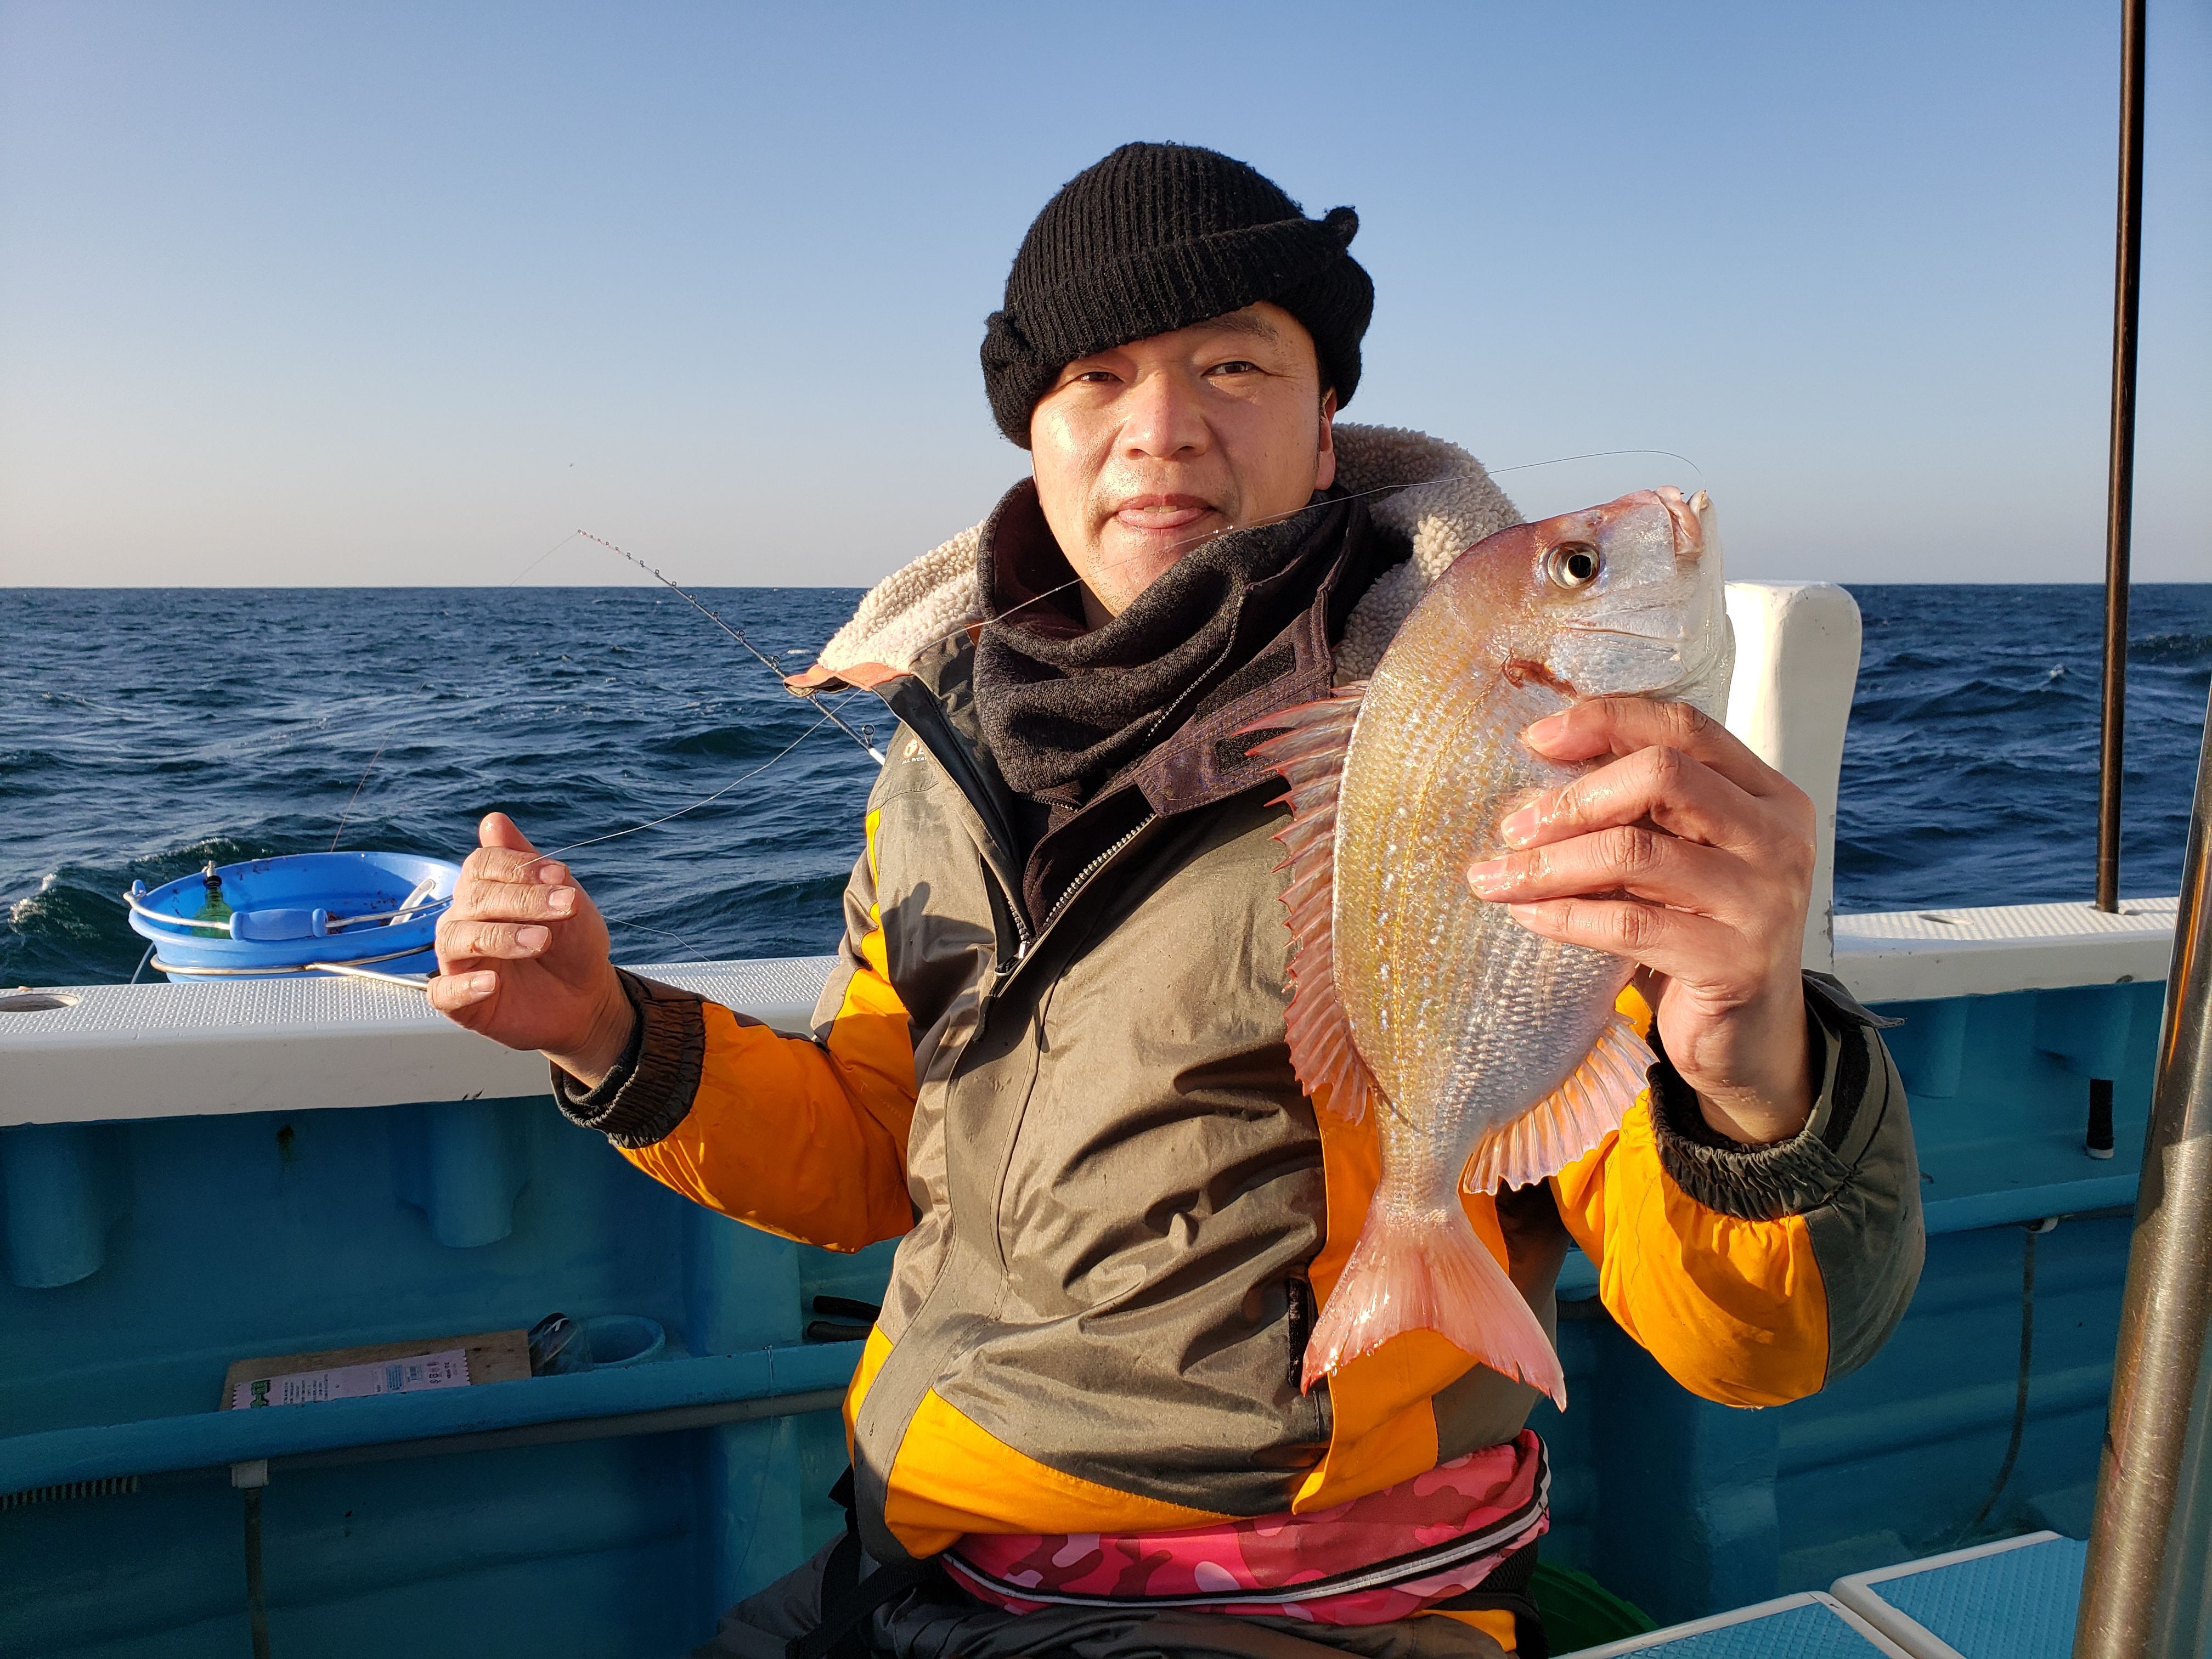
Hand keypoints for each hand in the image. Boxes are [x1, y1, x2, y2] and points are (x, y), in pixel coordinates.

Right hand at [427, 813, 635, 1086]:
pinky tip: (492, 983)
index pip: (483, 865)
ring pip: (456, 939)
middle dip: (521, 899)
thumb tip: (493, 821)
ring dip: (499, 937)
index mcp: (486, 891)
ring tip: (541, 941)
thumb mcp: (564, 901)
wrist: (587, 997)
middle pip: (473, 898)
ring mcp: (458, 962)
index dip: (519, 867)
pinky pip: (443, 992)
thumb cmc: (573, 945)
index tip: (560, 876)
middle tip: (564, 908)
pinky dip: (464, 987)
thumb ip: (530, 864)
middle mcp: (464, 921)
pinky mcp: (459, 1003)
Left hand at [1464, 699, 1815, 1144]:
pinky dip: (1566, 915)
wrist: (1752, 1036)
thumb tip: (1538, 766)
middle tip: (1512, 825)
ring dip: (1551, 863)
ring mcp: (1766, 900)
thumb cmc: (1698, 929)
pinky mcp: (1738, 962)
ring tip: (1495, 876)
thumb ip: (1637, 809)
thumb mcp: (1677, 855)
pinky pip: (1630, 924)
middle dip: (1574, 796)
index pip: (1684, 727)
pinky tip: (1527, 915)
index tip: (1535, 738)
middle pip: (1665, 774)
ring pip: (1637, 852)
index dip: (1606, 721)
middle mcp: (1778, 838)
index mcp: (1766, 795)